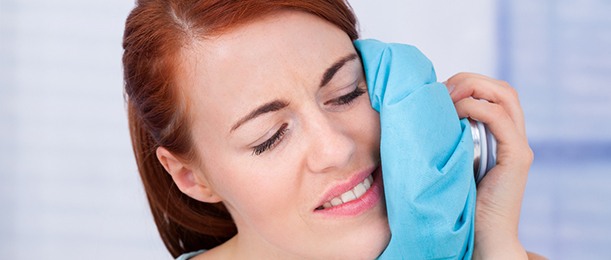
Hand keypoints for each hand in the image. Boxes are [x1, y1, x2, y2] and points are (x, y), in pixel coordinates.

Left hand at [445, 73, 533, 258]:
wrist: (480, 236)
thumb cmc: (459, 201)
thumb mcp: (452, 160)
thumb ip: (450, 137)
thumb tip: (424, 112)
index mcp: (501, 136)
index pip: (494, 92)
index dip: (468, 83)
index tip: (439, 92)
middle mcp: (515, 137)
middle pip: (503, 88)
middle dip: (470, 80)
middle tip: (442, 90)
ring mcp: (519, 146)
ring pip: (506, 95)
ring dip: (473, 88)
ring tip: (447, 98)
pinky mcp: (517, 158)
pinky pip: (501, 119)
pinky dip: (477, 108)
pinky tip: (457, 113)